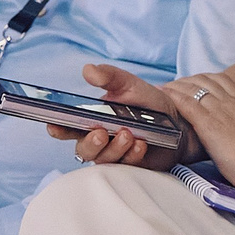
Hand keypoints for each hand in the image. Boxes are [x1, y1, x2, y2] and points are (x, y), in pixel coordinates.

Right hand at [49, 63, 193, 172]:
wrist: (180, 121)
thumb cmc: (149, 103)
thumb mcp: (130, 85)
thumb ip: (110, 77)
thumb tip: (88, 69)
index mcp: (92, 121)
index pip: (68, 128)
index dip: (58, 128)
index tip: (54, 125)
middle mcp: (99, 140)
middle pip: (83, 148)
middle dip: (89, 143)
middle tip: (100, 133)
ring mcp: (114, 154)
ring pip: (103, 159)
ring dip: (114, 148)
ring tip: (128, 135)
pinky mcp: (131, 165)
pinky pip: (126, 166)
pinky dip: (132, 155)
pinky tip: (141, 145)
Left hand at [160, 70, 234, 184]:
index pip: (222, 81)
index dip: (204, 79)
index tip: (192, 83)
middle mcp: (232, 103)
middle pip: (205, 80)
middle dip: (186, 80)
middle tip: (172, 86)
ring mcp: (220, 111)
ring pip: (194, 88)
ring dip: (176, 86)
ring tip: (163, 89)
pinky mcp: (208, 124)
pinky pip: (187, 103)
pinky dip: (173, 96)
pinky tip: (163, 96)